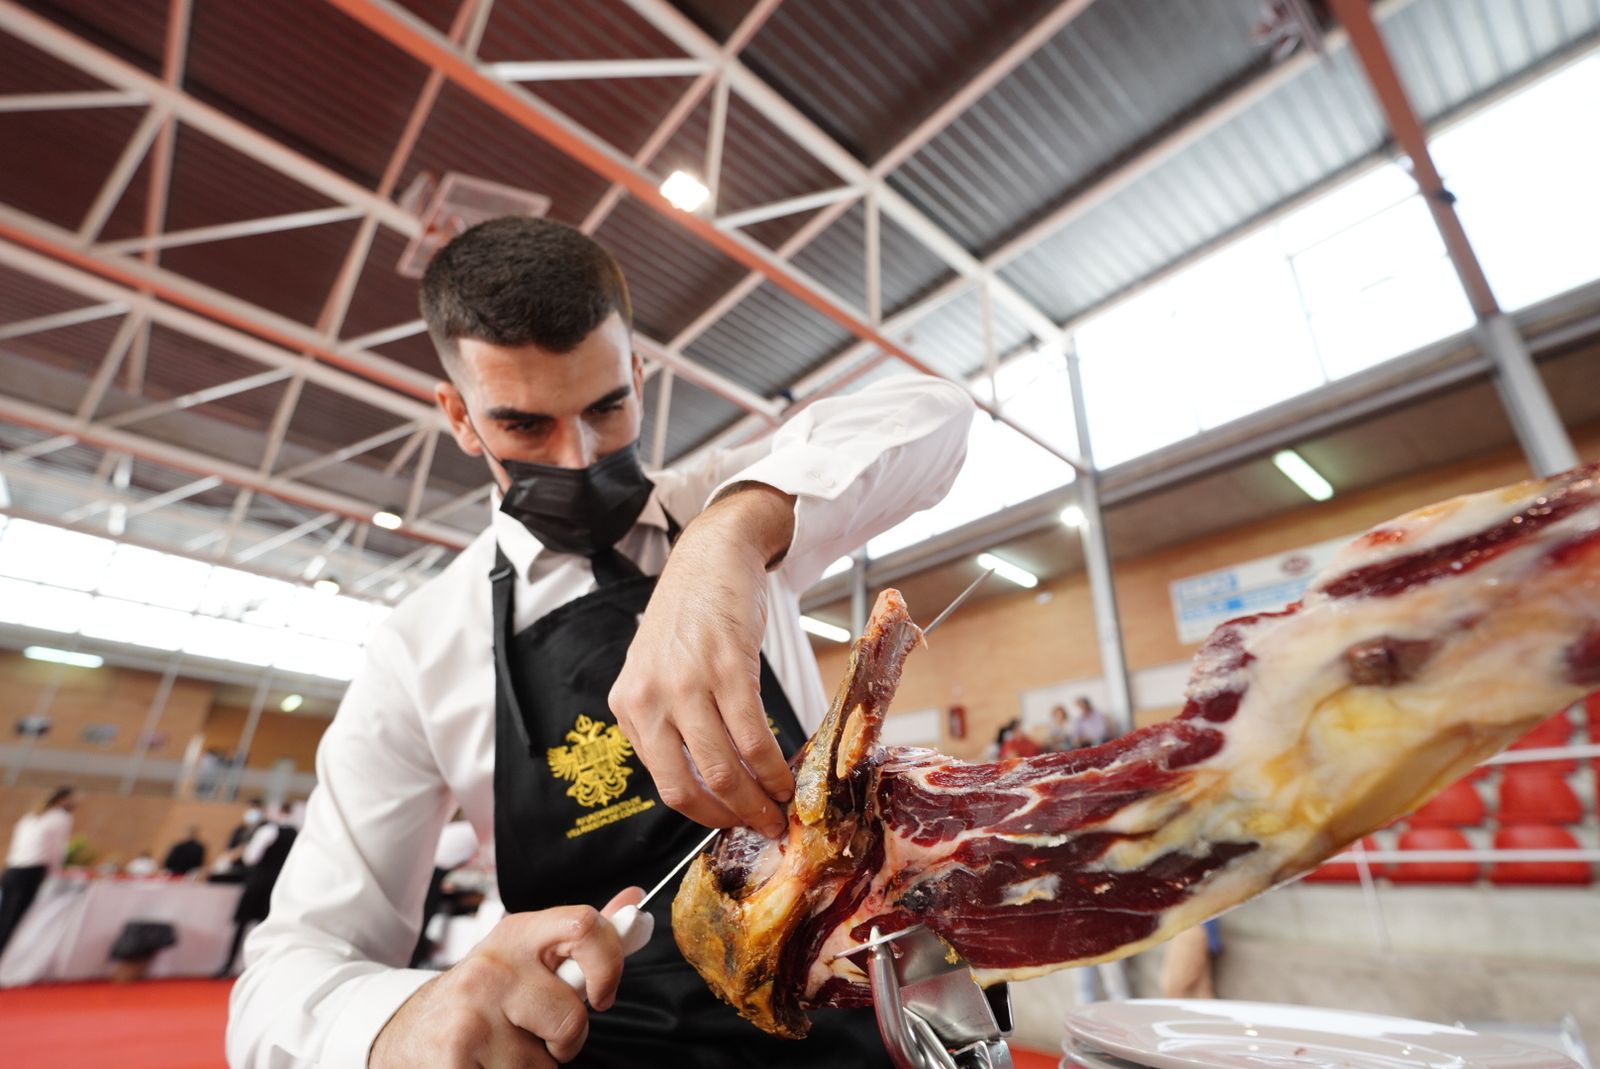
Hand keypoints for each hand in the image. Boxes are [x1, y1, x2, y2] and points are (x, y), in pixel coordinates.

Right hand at [370, 888, 641, 1067]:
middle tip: (538, 1034)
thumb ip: (579, 937)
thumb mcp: (525, 956)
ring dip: (531, 1068)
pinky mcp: (454, 1058)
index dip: (610, 964)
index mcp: (516, 934)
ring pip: (544, 1065)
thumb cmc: (481, 998)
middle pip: (572, 1018)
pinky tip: (484, 1065)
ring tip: (500, 1050)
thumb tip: (634, 901)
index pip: (584, 926)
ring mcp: (471, 1015)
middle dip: (566, 1041)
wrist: (407, 1032)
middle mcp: (493, 968)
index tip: (603, 994)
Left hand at [609, 485, 795, 837]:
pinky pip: (753, 738)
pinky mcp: (727, 668)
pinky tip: (787, 778)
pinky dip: (774, 769)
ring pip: (724, 770)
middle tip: (764, 830)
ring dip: (759, 801)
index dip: (704, 815)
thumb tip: (708, 782)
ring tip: (781, 809)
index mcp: (628, 706)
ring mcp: (686, 684)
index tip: (734, 825)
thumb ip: (670, 721)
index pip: (665, 784)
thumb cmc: (691, 615)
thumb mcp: (658, 670)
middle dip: (733, 818)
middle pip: (691, 787)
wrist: (712, 555)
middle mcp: (649, 699)